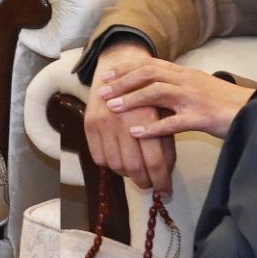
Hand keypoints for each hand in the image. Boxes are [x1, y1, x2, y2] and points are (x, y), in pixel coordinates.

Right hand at [82, 42, 169, 191]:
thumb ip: (166, 140)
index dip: (162, 181)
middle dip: (146, 182)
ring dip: (128, 174)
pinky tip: (120, 161)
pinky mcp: (89, 125)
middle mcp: (122, 121)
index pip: (155, 161)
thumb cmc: (147, 91)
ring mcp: (103, 123)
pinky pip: (99, 158)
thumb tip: (166, 171)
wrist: (118, 66)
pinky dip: (111, 165)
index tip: (167, 191)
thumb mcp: (164, 111)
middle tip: (153, 185)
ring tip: (138, 173)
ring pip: (116, 165)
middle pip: (135, 168)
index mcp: (146, 116)